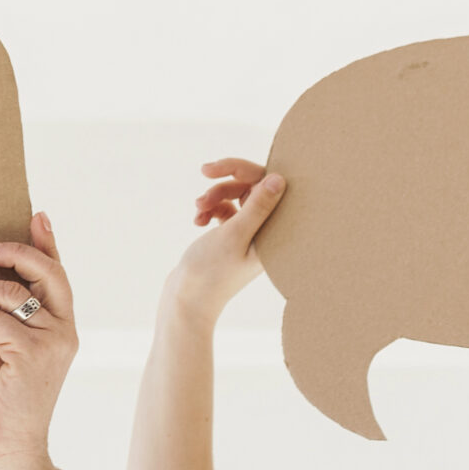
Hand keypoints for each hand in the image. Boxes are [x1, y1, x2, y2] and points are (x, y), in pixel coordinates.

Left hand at [0, 211, 78, 469]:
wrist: (9, 442)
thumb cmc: (2, 392)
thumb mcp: (4, 344)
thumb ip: (5, 314)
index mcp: (61, 324)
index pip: (58, 274)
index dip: (48, 242)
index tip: (36, 214)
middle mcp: (65, 329)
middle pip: (47, 272)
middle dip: (14, 250)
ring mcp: (53, 343)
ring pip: (12, 294)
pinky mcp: (34, 356)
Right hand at [163, 158, 286, 324]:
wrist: (187, 300)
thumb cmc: (211, 271)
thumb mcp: (234, 234)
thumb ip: (257, 206)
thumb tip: (281, 179)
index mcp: (275, 233)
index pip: (267, 185)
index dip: (240, 170)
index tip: (213, 169)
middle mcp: (267, 232)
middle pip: (250, 188)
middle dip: (223, 184)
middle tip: (202, 179)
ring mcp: (250, 234)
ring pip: (235, 197)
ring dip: (214, 197)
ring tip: (198, 210)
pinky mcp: (234, 238)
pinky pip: (225, 211)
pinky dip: (210, 210)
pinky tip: (197, 220)